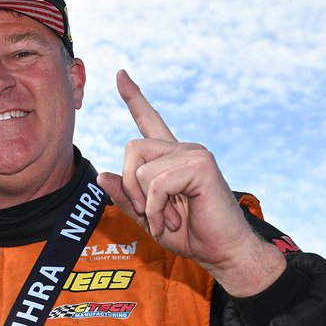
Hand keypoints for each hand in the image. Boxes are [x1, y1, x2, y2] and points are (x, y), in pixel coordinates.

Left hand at [96, 70, 284, 296]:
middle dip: (130, 188)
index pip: (149, 120)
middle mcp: (182, 149)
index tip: (120, 74)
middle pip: (131, 149)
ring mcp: (193, 153)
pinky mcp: (200, 164)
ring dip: (148, 204)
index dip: (133, 97)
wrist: (223, 252)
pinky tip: (173, 221)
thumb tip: (102, 175)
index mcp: (170, 158)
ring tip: (171, 218)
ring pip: (141, 170)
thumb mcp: (148, 218)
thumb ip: (125, 198)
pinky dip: (157, 210)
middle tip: (152, 213)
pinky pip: (156, 184)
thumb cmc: (190, 235)